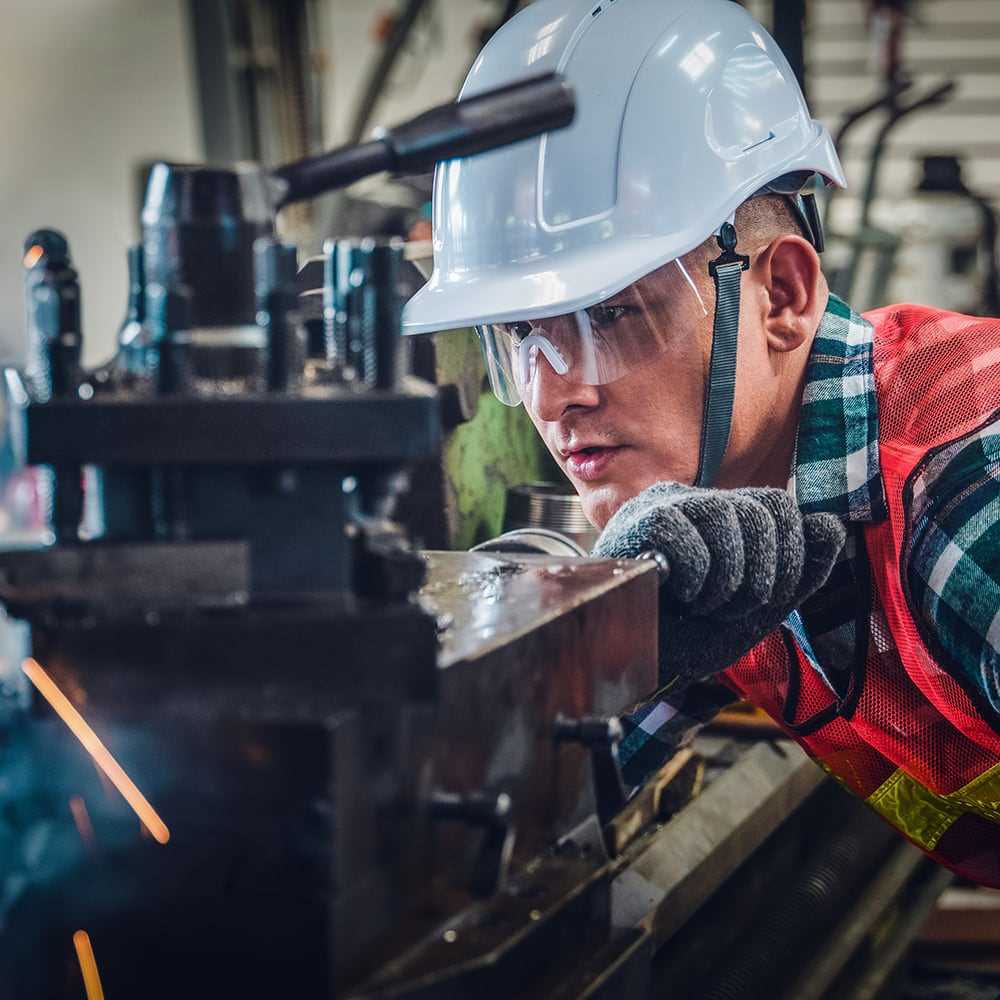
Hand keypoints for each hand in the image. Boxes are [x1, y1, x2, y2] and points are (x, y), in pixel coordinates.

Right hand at [593, 482, 845, 679]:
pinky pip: (683, 532)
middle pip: (763, 508)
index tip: (764, 598)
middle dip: (763, 573)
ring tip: (704, 604)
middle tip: (731, 607)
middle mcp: (693, 501)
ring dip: (728, 578)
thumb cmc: (689, 635)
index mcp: (722, 516)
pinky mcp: (635, 524)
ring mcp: (662, 507)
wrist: (639, 664)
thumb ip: (799, 571)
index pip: (778, 506)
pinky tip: (680, 594)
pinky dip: (695, 574)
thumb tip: (831, 525)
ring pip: (726, 515)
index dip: (790, 556)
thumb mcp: (757, 609)